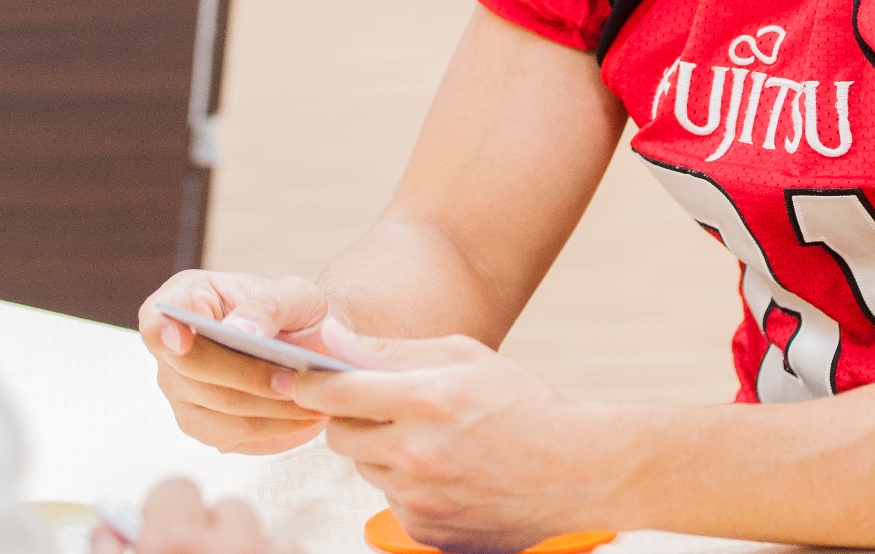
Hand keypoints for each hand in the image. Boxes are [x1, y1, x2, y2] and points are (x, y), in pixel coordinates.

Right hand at [91, 480, 298, 553]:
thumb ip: (108, 548)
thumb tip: (111, 522)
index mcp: (172, 544)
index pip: (177, 490)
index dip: (169, 515)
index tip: (166, 536)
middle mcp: (226, 548)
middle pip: (230, 510)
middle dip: (218, 533)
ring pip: (267, 535)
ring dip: (253, 551)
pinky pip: (292, 551)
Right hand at [139, 270, 334, 453]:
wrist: (310, 344)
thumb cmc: (295, 312)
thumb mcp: (295, 294)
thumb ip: (268, 305)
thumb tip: (240, 331)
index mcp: (187, 299)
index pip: (156, 317)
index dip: (163, 330)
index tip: (181, 341)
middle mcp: (172, 350)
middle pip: (194, 370)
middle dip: (249, 376)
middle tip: (297, 379)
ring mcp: (182, 392)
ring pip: (217, 409)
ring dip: (268, 408)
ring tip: (311, 401)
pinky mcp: (203, 426)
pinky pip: (233, 435)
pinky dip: (273, 429)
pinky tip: (303, 418)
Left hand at [288, 320, 613, 553]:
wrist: (578, 470)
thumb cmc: (523, 405)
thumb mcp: (462, 355)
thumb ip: (390, 350)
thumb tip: (332, 341)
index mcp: (426, 400)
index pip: (335, 392)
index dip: (308, 383)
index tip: (296, 379)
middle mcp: (417, 454)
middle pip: (339, 436)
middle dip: (348, 417)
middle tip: (381, 404)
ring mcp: (421, 500)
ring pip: (364, 468)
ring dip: (380, 451)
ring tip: (427, 437)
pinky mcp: (427, 532)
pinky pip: (390, 500)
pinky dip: (404, 484)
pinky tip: (444, 470)